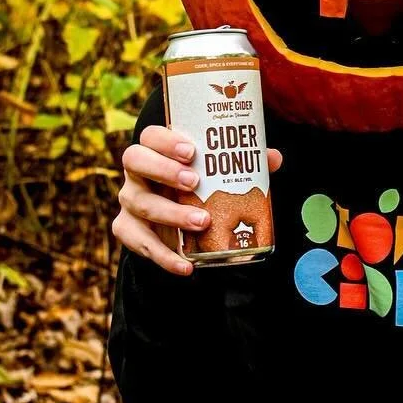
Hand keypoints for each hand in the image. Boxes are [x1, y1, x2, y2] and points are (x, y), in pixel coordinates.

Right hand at [111, 124, 282, 275]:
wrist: (177, 226)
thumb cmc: (199, 189)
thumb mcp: (219, 175)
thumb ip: (243, 163)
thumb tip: (273, 158)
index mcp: (156, 151)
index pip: (151, 136)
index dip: (166, 141)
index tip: (192, 152)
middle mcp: (137, 173)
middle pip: (135, 161)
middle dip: (163, 170)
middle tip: (193, 182)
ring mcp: (131, 201)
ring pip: (141, 203)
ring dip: (171, 213)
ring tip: (202, 222)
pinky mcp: (129, 230)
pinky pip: (139, 243)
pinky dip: (163, 256)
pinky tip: (186, 265)